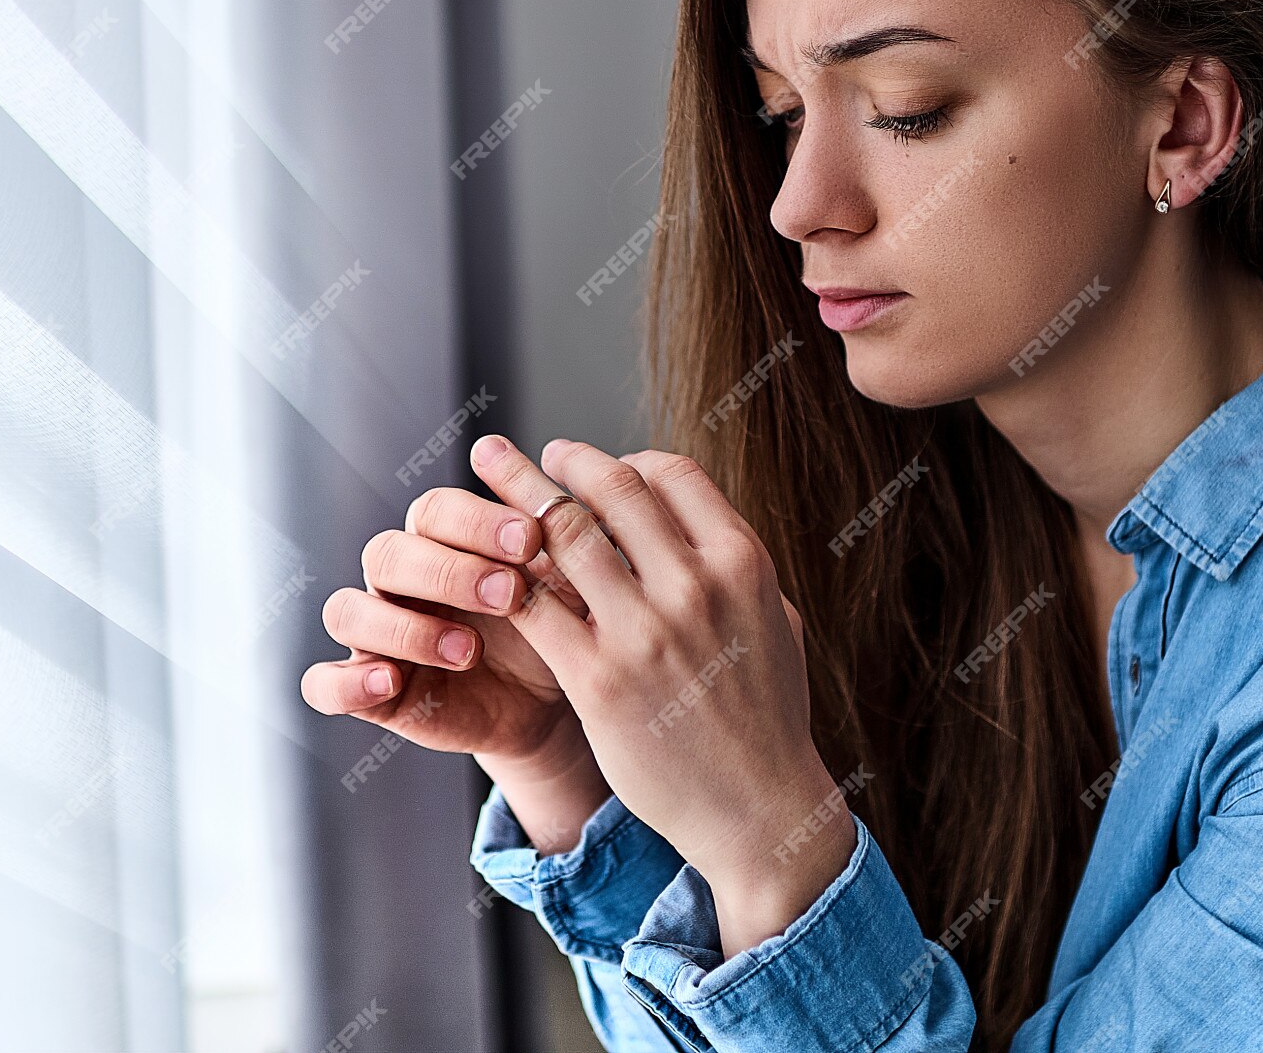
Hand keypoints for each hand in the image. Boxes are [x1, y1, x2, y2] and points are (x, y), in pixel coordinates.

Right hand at [299, 485, 609, 849]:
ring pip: (348, 611)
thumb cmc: (552, 626)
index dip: (475, 520)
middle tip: (509, 593)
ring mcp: (376, 633)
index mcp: (441, 539)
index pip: (434, 509)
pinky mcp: (368, 690)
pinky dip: (346, 682)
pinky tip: (390, 681)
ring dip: (403, 627)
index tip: (529, 538)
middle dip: (448, 571)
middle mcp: (398, 578)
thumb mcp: (564, 586)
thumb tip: (563, 496)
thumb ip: (559, 543)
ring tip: (467, 649)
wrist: (549, 702)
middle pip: (387, 553)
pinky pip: (324, 683)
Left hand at [469, 432, 854, 955]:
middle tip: (539, 455)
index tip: (601, 467)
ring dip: (521, 501)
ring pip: (565, 534)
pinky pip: (535, 606)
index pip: (672, 473)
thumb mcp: (775, 621)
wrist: (758, 807)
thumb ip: (737, 565)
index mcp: (743, 563)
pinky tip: (487, 571)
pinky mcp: (598, 679)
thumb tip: (695, 519)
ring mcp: (645, 631)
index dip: (628, 460)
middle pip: (614, 489)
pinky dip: (506, 579)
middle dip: (566, 462)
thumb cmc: (767, 716)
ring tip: (494, 487)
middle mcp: (696, 586)